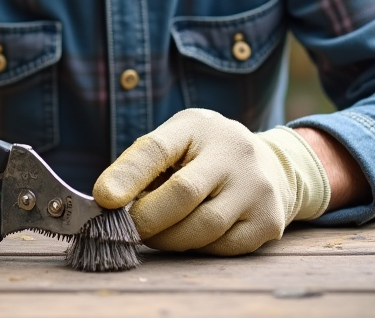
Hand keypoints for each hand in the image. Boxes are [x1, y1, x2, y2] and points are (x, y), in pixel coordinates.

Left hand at [93, 108, 330, 254]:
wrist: (270, 167)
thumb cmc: (205, 155)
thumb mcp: (175, 142)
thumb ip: (141, 165)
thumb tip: (106, 200)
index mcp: (200, 126)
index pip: (158, 149)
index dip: (128, 175)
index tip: (104, 200)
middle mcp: (235, 152)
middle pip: (182, 194)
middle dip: (147, 219)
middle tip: (126, 230)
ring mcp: (257, 188)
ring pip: (203, 228)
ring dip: (168, 239)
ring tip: (154, 234)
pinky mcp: (268, 221)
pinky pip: (222, 248)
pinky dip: (197, 248)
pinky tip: (189, 237)